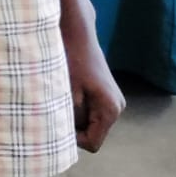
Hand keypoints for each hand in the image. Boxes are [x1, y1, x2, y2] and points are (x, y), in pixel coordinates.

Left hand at [64, 21, 124, 152]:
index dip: (74, 139)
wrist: (78, 33)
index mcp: (110, 110)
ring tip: (64, 95)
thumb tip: (65, 136)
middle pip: (92, 134)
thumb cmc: (72, 60)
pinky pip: (90, 111)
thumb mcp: (68, 92)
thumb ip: (70, 118)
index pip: (92, 143)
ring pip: (90, 122)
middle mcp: (117, 108)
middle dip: (74, 125)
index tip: (58, 121)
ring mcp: (113, 101)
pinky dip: (78, 106)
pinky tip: (69, 90)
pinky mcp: (106, 94)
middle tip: (58, 106)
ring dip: (75, 114)